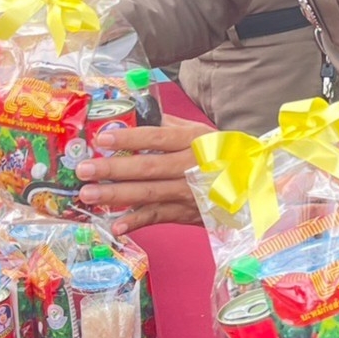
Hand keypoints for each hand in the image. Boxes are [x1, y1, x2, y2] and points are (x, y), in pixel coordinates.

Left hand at [75, 116, 213, 233]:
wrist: (254, 187)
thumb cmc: (224, 155)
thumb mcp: (204, 133)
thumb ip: (171, 124)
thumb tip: (139, 113)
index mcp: (194, 141)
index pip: (157, 137)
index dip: (129, 138)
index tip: (102, 138)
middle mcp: (190, 167)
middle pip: (147, 167)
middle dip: (113, 169)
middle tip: (84, 169)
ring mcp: (188, 192)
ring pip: (148, 193)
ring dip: (116, 195)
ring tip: (88, 194)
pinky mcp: (186, 213)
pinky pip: (158, 216)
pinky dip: (137, 222)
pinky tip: (116, 224)